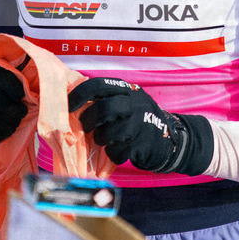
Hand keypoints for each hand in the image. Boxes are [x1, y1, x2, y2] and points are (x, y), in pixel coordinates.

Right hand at [0, 60, 27, 144]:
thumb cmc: (5, 89)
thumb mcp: (11, 79)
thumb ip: (21, 82)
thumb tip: (35, 93)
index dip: (12, 86)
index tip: (22, 95)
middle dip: (10, 108)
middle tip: (22, 113)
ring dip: (3, 123)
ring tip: (14, 125)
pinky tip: (5, 133)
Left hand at [68, 77, 188, 172]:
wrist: (171, 142)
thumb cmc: (139, 122)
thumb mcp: (127, 104)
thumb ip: (107, 100)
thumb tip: (72, 104)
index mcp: (127, 90)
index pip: (98, 85)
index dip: (79, 95)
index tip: (67, 105)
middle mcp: (136, 103)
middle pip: (105, 108)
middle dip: (89, 119)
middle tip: (85, 127)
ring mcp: (141, 123)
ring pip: (110, 131)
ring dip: (101, 138)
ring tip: (103, 140)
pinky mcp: (144, 143)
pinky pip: (118, 150)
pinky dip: (112, 154)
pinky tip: (116, 152)